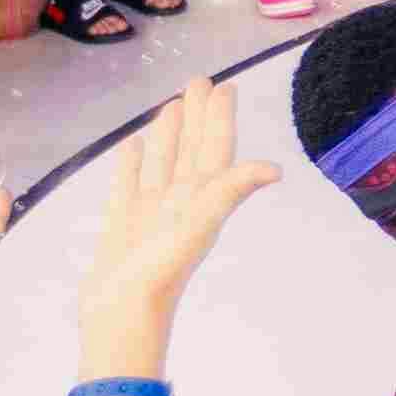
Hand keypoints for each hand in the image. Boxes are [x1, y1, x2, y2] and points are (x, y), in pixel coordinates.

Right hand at [75, 81, 272, 359]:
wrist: (122, 313)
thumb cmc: (162, 268)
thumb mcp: (200, 224)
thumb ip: (231, 191)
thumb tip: (273, 169)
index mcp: (202, 196)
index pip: (216, 147)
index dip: (221, 118)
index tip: (224, 87)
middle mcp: (180, 200)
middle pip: (192, 148)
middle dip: (197, 116)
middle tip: (198, 81)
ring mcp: (151, 212)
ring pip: (163, 162)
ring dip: (169, 134)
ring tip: (171, 105)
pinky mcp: (123, 223)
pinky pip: (128, 184)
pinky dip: (132, 163)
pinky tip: (132, 144)